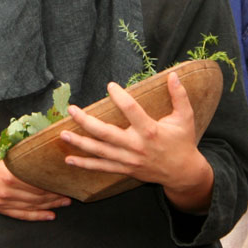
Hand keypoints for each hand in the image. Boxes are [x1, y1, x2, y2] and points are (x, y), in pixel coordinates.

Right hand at [0, 139, 69, 220]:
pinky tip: (50, 215)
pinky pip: (22, 214)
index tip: (67, 181)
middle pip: (39, 195)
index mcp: (11, 173)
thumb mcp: (6, 143)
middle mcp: (7, 190)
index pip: (39, 182)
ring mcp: (3, 200)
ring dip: (51, 206)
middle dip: (56, 195)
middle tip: (70, 192)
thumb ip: (25, 143)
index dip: (55, 183)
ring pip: (33, 206)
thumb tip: (46, 136)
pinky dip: (37, 216)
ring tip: (64, 202)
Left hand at [60, 73, 211, 209]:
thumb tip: (173, 75)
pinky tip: (69, 159)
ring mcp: (128, 160)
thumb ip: (179, 96)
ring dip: (80, 143)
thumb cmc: (183, 142)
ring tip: (62, 134)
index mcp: (150, 131)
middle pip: (106, 133)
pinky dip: (85, 164)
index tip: (110, 86)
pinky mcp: (125, 169)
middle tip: (71, 110)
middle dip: (86, 122)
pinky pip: (101, 167)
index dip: (119, 97)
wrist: (183, 173)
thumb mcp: (185, 118)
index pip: (131, 110)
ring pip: (100, 151)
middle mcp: (136, 146)